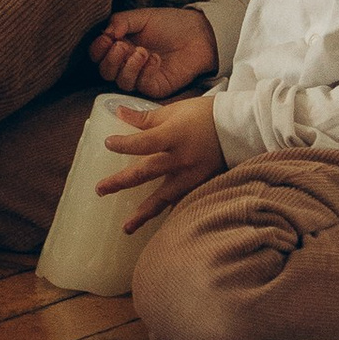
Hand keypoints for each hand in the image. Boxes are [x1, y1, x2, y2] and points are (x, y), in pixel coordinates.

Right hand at [89, 5, 218, 98]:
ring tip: (142, 52)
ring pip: (121, 81)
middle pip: (105, 71)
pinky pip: (141, 85)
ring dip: (128, 67)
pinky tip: (155, 59)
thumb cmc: (170, 24)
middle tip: (123, 46)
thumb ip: (120, 21)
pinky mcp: (155, 86)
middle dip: (111, 60)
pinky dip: (145, 72)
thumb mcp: (142, 17)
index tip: (107, 39)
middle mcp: (127, 62)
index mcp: (120, 44)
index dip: (98, 49)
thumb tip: (105, 33)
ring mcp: (141, 76)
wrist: (198, 34)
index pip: (98, 54)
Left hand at [96, 92, 224, 233]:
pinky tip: (157, 228)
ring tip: (126, 228)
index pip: (142, 143)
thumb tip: (119, 113)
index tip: (108, 144)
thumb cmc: (204, 115)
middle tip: (100, 190)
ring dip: (143, 214)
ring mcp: (191, 177)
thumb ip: (146, 117)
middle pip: (145, 173)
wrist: (238, 129)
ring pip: (162, 199)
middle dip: (120, 182)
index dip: (123, 145)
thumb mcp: (174, 110)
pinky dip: (169, 216)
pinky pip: (181, 205)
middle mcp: (180, 159)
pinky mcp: (200, 186)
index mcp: (173, 136)